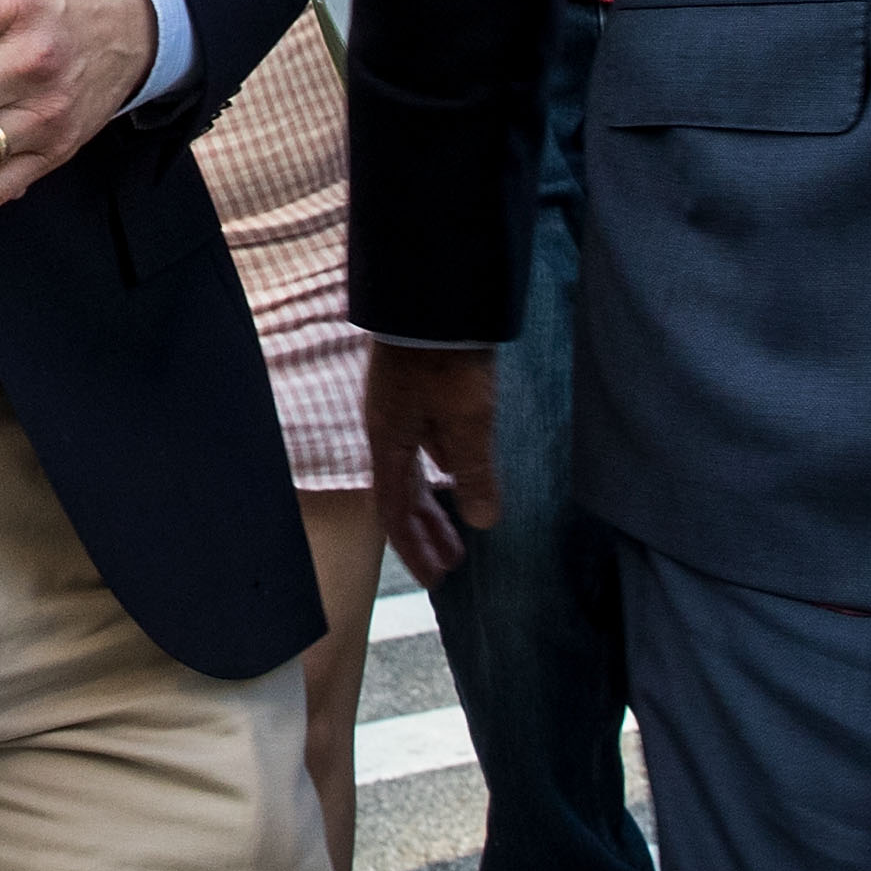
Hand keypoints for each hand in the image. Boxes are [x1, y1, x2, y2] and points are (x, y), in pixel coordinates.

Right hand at [366, 344, 502, 584]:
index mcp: (389, 440)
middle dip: (425, 530)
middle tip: (452, 563)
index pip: (394, 510)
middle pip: (401, 492)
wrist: (435, 291)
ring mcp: (401, 404)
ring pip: (413, 466)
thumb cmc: (446, 358)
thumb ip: (474, 472)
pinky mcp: (417, 385)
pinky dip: (442, 466)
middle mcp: (388, 427)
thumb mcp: (468, 420)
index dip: (414, 547)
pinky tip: (459, 467)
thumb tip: (482, 522)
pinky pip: (424, 442)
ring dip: (434, 501)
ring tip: (460, 524)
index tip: (436, 579)